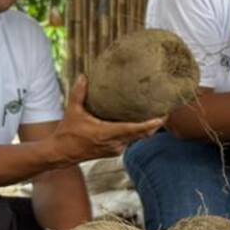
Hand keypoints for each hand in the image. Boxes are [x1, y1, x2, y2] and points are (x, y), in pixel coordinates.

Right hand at [50, 75, 164, 160]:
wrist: (62, 153)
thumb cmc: (67, 132)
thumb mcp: (72, 110)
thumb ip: (79, 93)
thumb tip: (84, 76)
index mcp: (106, 133)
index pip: (133, 129)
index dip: (149, 125)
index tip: (162, 118)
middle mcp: (114, 143)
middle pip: (141, 135)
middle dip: (155, 125)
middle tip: (167, 112)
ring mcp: (115, 149)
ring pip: (137, 139)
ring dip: (148, 129)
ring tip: (159, 115)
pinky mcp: (114, 151)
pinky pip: (130, 141)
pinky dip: (137, 133)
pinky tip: (142, 123)